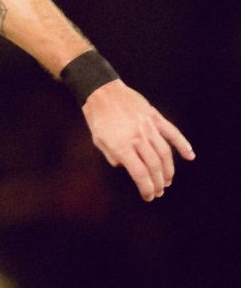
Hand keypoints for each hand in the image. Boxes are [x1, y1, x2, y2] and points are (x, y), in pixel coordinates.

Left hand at [81, 80, 194, 200]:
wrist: (101, 91)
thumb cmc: (97, 117)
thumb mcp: (98, 140)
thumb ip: (113, 156)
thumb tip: (126, 167)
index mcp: (121, 145)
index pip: (139, 173)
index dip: (146, 188)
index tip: (148, 196)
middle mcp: (137, 138)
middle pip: (154, 166)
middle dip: (159, 182)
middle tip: (159, 191)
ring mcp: (148, 127)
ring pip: (165, 153)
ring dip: (169, 170)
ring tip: (168, 181)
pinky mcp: (154, 117)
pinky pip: (172, 133)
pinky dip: (183, 144)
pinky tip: (190, 156)